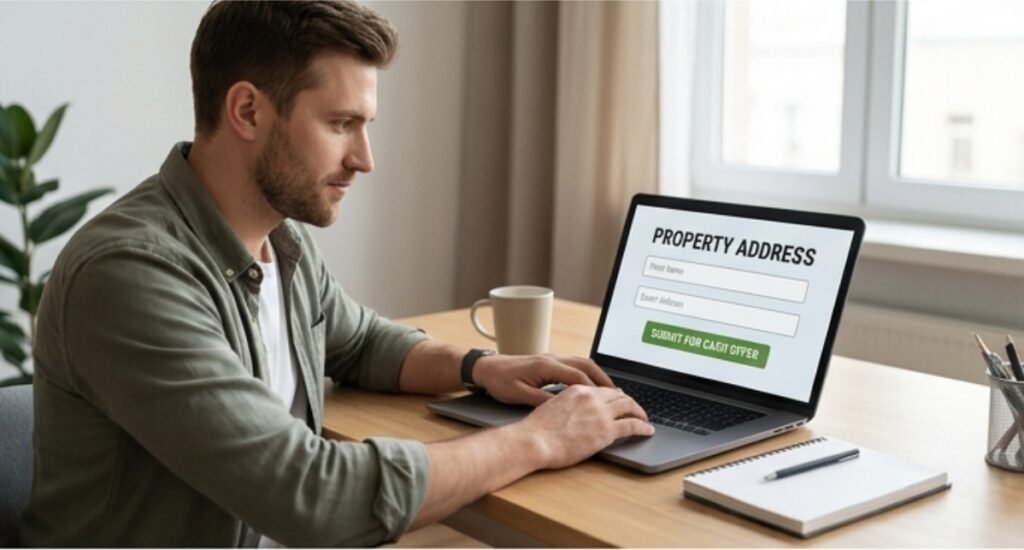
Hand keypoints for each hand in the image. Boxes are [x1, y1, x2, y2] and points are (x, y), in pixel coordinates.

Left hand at [473, 353, 614, 405]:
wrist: (485, 368)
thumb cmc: (500, 381)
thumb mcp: (519, 395)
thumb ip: (542, 400)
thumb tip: (563, 407)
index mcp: (546, 366)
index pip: (578, 376)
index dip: (596, 389)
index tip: (610, 400)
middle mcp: (552, 358)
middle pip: (586, 365)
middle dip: (604, 379)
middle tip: (619, 395)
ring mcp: (551, 358)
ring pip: (582, 363)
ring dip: (598, 375)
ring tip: (611, 391)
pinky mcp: (548, 362)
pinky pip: (574, 365)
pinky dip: (587, 374)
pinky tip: (591, 386)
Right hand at [519, 385, 654, 469]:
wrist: (533, 441)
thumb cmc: (536, 431)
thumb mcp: (551, 407)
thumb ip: (567, 406)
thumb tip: (574, 414)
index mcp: (577, 390)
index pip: (603, 389)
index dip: (615, 395)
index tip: (619, 401)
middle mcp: (591, 397)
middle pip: (619, 395)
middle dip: (630, 402)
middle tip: (635, 409)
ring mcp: (600, 413)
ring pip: (629, 406)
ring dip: (640, 412)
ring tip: (644, 419)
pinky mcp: (606, 430)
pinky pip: (632, 425)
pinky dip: (643, 427)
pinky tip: (647, 430)